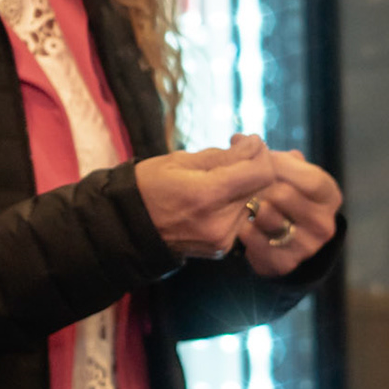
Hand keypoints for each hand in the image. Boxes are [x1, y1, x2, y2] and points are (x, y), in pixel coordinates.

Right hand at [133, 135, 276, 258]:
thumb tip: (254, 145)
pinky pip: (240, 217)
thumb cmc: (147, 186)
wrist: (127, 228)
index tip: (245, 141)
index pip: (261, 173)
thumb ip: (223, 155)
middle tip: (231, 151)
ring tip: (216, 176)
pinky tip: (213, 196)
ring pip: (251, 201)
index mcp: (206, 195)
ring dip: (242, 184)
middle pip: (259, 187)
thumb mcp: (179, 160)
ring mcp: (222, 238)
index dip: (260, 152)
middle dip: (250, 165)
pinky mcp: (221, 247)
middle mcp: (220, 221)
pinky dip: (233, 202)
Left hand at [237, 149, 342, 276]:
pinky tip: (241, 223)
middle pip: (284, 195)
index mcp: (329, 196)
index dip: (279, 166)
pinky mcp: (286, 264)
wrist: (279, 240)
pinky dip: (244, 230)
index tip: (257, 160)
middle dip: (258, 185)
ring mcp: (308, 247)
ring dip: (250, 207)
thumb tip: (238, 139)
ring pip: (268, 217)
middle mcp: (325, 223)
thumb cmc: (280, 194)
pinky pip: (256, 241)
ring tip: (242, 200)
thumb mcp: (280, 171)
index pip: (309, 177)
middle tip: (242, 181)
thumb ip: (264, 154)